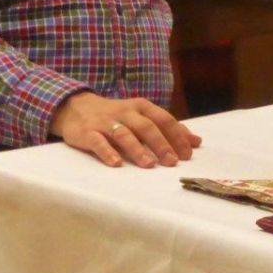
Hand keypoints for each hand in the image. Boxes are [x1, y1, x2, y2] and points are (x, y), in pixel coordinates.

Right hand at [50, 92, 200, 168]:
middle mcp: (126, 112)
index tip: (188, 154)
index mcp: (142, 107)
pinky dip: (107, 152)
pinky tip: (116, 164)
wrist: (76, 107)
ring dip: (138, 150)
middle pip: (147, 127)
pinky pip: (98, 142)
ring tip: (149, 165)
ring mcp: (106, 122)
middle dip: (161, 144)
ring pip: (124, 134)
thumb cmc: (117, 116)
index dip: (177, 136)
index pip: (164, 119)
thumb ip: (168, 129)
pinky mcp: (87, 132)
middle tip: (172, 162)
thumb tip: (196, 142)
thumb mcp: (143, 117)